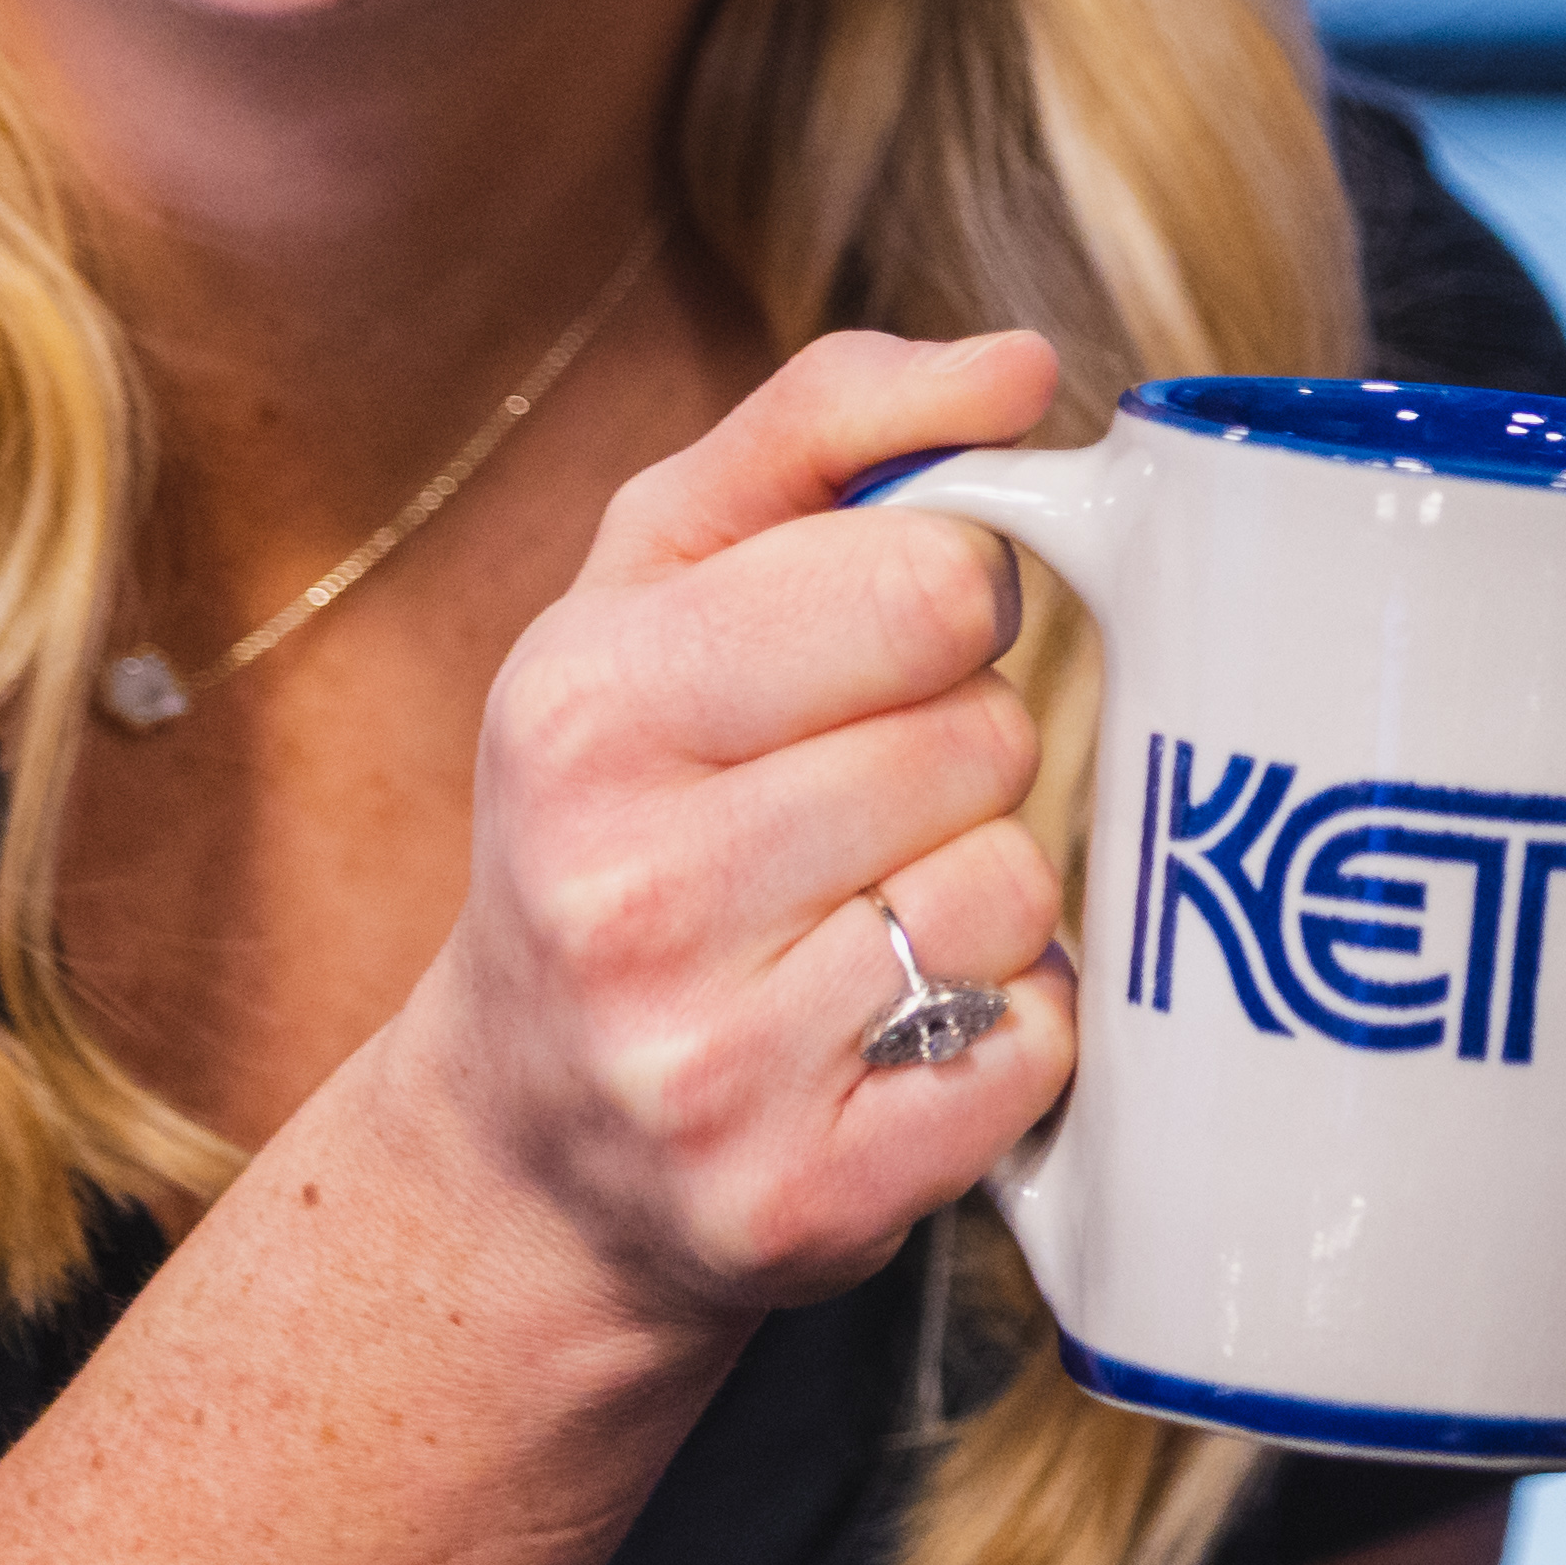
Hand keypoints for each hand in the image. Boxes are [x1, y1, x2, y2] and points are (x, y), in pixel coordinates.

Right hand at [406, 326, 1080, 1336]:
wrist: (532, 1149)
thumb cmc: (625, 813)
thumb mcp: (653, 587)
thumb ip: (823, 432)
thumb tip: (1018, 366)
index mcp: (583, 705)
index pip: (934, 578)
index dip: (952, 607)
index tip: (881, 657)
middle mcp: (626, 887)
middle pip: (986, 737)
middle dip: (963, 758)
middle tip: (856, 813)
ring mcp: (708, 1061)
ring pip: (1016, 892)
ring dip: (988, 900)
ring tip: (868, 923)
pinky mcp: (802, 1198)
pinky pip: (1034, 1050)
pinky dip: (1009, 1035)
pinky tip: (901, 1036)